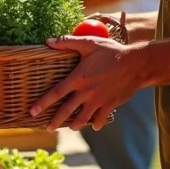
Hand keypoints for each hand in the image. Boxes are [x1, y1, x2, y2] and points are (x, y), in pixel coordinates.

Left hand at [29, 35, 145, 131]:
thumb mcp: (89, 43)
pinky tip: (93, 125)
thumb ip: (67, 42)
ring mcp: (99, 101)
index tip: (32, 111)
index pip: (56, 93)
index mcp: (79, 78)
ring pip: (82, 118)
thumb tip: (47, 41)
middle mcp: (87, 92)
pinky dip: (95, 124)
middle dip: (55, 120)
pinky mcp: (110, 105)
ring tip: (70, 127)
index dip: (43, 103)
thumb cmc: (111, 51)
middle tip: (46, 127)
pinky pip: (100, 119)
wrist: (137, 63)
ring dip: (74, 124)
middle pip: (66, 110)